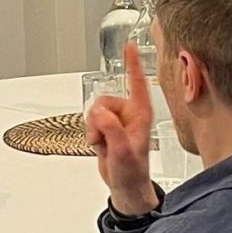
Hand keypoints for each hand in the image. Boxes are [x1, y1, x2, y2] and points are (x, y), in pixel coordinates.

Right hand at [85, 40, 157, 217]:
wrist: (125, 186)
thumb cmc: (132, 172)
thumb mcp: (123, 150)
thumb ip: (111, 128)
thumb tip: (100, 113)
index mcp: (141, 113)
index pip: (137, 82)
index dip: (133, 63)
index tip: (130, 45)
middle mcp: (130, 113)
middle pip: (103, 100)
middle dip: (98, 121)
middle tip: (106, 139)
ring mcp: (118, 121)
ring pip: (94, 111)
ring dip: (94, 130)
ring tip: (106, 145)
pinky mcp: (108, 128)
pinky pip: (90, 122)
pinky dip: (92, 135)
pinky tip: (101, 146)